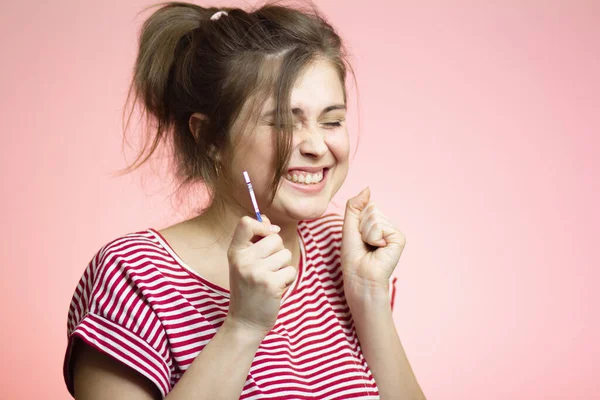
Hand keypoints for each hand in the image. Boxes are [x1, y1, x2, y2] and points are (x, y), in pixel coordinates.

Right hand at [226, 215, 297, 337]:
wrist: (245, 322)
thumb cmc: (248, 289)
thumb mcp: (244, 263)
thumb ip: (254, 241)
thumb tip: (269, 221)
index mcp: (235, 252)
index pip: (246, 223)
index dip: (262, 225)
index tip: (267, 234)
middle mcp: (243, 260)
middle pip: (275, 238)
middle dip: (278, 252)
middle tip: (267, 269)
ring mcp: (256, 272)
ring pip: (285, 254)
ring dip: (283, 267)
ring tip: (271, 280)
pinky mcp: (271, 284)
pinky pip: (291, 271)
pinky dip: (288, 280)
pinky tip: (276, 289)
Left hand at [341, 188, 405, 293]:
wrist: (360, 278)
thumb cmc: (353, 258)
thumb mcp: (349, 228)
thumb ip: (355, 206)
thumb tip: (367, 188)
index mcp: (374, 223)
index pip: (364, 206)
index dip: (355, 222)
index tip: (357, 238)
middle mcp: (385, 225)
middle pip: (369, 210)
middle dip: (360, 227)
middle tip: (363, 244)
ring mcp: (393, 231)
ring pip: (374, 217)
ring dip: (366, 234)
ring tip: (370, 248)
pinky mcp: (399, 238)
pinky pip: (380, 226)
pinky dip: (374, 238)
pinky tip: (379, 250)